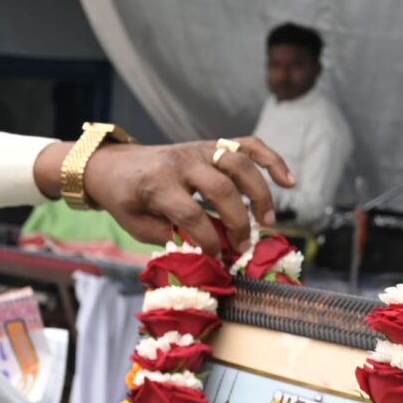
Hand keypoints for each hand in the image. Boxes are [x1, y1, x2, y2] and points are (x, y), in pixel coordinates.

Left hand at [75, 139, 295, 248]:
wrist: (113, 165)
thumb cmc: (126, 199)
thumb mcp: (136, 224)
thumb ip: (170, 236)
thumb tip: (207, 250)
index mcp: (157, 185)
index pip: (191, 214)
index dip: (209, 240)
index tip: (218, 258)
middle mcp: (181, 163)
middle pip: (222, 189)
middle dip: (238, 222)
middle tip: (244, 247)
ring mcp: (198, 150)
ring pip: (240, 164)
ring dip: (260, 194)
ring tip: (268, 222)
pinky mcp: (210, 144)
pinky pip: (247, 145)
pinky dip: (271, 160)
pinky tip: (288, 181)